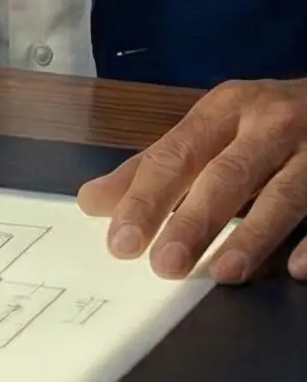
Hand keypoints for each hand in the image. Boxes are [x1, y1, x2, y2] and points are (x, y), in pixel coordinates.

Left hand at [76, 77, 306, 284]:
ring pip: (285, 194)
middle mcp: (270, 124)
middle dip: (194, 220)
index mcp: (225, 109)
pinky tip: (297, 268)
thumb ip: (156, 167)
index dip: (146, 198)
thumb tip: (93, 202)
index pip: (176, 155)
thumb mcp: (211, 129)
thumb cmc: (265, 121)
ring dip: (253, 235)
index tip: (121, 240)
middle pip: (228, 174)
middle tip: (164, 264)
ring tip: (222, 272)